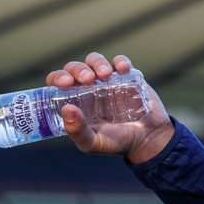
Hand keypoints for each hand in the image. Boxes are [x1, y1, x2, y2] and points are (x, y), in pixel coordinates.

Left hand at [46, 52, 174, 163]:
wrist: (146, 140)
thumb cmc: (114, 143)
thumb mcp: (91, 142)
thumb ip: (77, 130)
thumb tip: (66, 109)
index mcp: (73, 101)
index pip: (57, 82)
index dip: (57, 77)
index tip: (65, 82)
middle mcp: (86, 88)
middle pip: (74, 68)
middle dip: (78, 69)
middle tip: (87, 79)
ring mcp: (106, 81)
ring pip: (94, 60)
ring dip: (97, 62)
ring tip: (105, 74)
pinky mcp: (126, 76)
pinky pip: (120, 62)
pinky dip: (120, 61)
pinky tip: (122, 68)